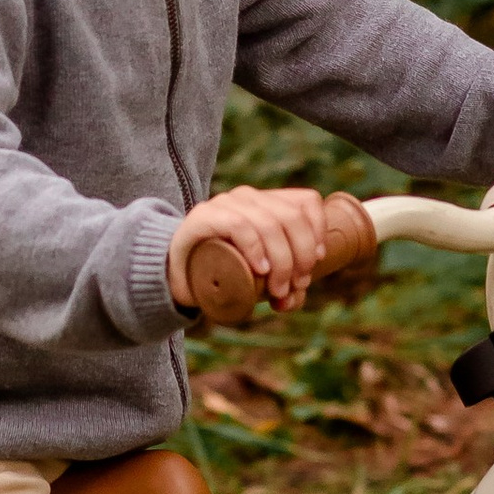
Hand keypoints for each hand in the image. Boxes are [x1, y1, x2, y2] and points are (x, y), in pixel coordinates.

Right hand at [167, 185, 329, 313]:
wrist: (175, 273)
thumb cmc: (223, 272)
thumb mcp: (260, 276)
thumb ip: (283, 284)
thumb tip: (297, 296)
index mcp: (266, 202)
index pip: (306, 201)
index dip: (318, 230)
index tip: (318, 261)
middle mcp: (249, 197)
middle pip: (292, 218)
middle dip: (301, 256)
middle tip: (295, 287)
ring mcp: (226, 204)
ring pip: (270, 223)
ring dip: (282, 261)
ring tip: (277, 290)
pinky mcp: (204, 217)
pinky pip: (239, 225)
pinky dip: (256, 248)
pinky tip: (260, 269)